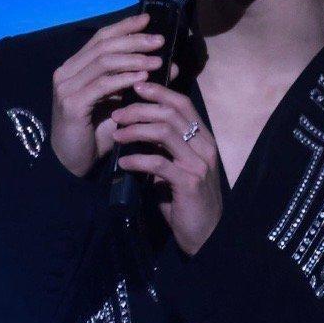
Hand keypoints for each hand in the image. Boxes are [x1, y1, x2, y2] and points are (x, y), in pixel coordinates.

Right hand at [49, 12, 178, 178]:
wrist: (73, 163)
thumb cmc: (96, 134)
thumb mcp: (121, 103)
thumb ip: (139, 82)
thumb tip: (169, 65)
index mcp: (75, 67)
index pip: (101, 38)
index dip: (124, 27)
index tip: (148, 20)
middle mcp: (66, 72)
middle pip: (103, 45)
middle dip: (134, 40)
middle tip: (159, 40)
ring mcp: (66, 87)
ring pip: (104, 62)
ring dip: (133, 58)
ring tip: (156, 59)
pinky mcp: (71, 103)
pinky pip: (102, 85)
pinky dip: (124, 78)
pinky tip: (142, 77)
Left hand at [110, 82, 222, 256]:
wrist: (207, 236)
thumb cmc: (187, 203)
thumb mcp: (177, 169)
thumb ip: (164, 150)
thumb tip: (137, 132)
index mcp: (203, 140)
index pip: (182, 104)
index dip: (159, 91)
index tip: (135, 86)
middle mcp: (204, 147)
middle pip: (171, 113)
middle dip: (140, 108)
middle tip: (117, 114)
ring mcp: (199, 165)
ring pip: (165, 132)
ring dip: (136, 130)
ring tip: (116, 135)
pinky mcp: (189, 183)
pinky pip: (159, 164)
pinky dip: (138, 160)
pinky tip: (124, 164)